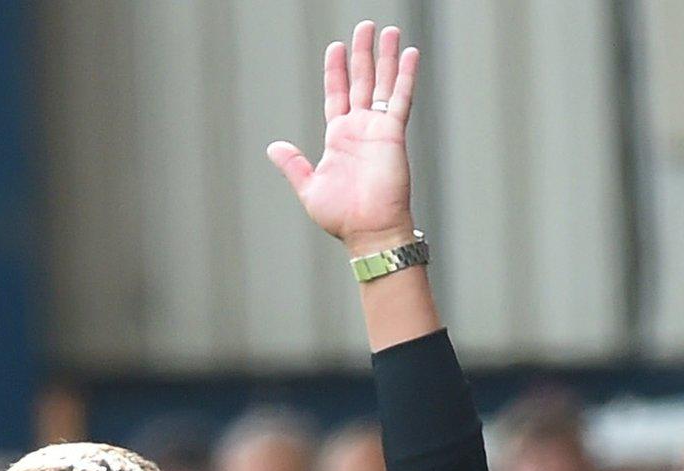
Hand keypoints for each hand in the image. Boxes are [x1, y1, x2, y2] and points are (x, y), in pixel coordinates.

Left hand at [266, 22, 420, 254]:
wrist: (368, 231)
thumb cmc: (341, 216)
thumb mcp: (309, 187)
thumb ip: (294, 165)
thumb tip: (274, 147)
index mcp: (338, 137)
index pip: (336, 94)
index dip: (335, 70)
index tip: (336, 47)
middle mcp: (359, 128)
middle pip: (360, 80)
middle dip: (362, 53)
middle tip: (365, 26)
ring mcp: (377, 128)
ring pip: (382, 83)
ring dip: (385, 57)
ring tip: (388, 30)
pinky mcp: (393, 133)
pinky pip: (400, 98)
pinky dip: (405, 75)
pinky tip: (409, 54)